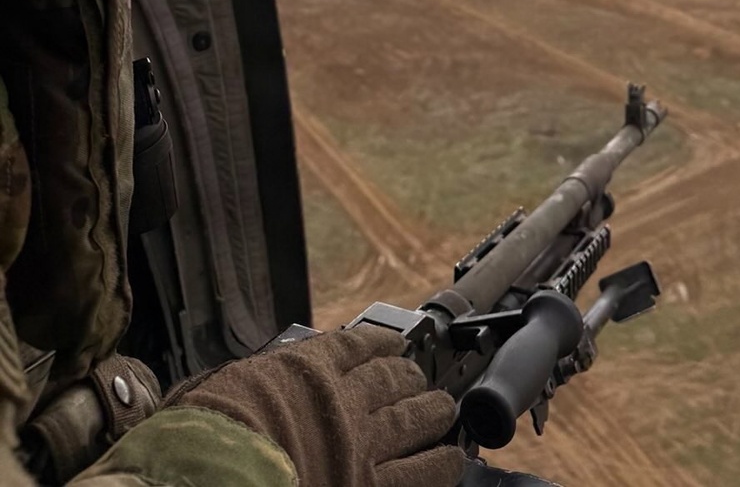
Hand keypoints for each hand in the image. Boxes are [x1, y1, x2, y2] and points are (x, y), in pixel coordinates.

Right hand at [170, 324, 464, 486]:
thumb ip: (256, 381)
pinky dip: (441, 463)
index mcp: (309, 368)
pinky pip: (420, 472)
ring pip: (415, 417)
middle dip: (410, 377)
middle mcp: (344, 398)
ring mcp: (363, 441)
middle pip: (393, 378)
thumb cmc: (211, 432)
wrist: (219, 471)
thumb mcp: (228, 387)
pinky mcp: (371, 485)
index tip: (395, 342)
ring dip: (432, 412)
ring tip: (444, 410)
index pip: (356, 344)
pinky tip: (451, 460)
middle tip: (421, 378)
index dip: (381, 342)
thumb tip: (251, 383)